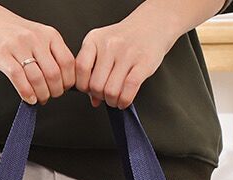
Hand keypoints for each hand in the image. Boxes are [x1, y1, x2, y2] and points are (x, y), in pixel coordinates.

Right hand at [0, 6, 75, 103]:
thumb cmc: (15, 34)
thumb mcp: (40, 38)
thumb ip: (53, 55)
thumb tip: (64, 81)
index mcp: (49, 35)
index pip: (67, 62)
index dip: (68, 81)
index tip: (63, 88)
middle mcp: (35, 39)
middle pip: (53, 74)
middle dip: (55, 92)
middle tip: (50, 95)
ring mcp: (18, 46)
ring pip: (37, 79)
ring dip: (41, 95)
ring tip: (39, 98)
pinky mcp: (3, 55)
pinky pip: (19, 79)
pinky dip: (26, 93)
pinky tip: (29, 98)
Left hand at [75, 0, 223, 108]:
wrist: (152, 25)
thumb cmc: (125, 40)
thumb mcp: (103, 49)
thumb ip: (94, 72)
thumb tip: (93, 100)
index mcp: (94, 39)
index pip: (80, 69)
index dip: (84, 86)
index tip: (90, 90)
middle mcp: (109, 45)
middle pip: (96, 85)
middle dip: (100, 96)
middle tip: (106, 95)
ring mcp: (127, 53)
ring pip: (111, 91)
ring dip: (112, 101)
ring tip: (116, 99)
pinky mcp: (143, 63)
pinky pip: (128, 90)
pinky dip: (124, 102)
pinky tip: (124, 101)